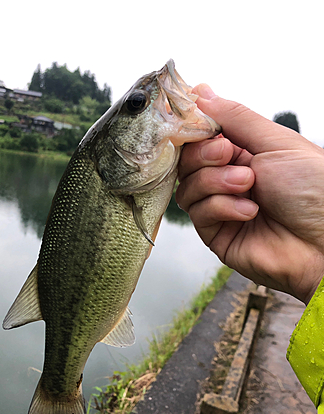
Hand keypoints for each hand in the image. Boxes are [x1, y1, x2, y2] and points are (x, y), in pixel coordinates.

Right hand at [176, 84, 323, 303]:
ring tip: (248, 185)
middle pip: (187, 163)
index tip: (195, 125)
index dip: (194, 131)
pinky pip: (198, 215)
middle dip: (205, 156)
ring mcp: (221, 208)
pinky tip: (249, 212)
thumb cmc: (314, 190)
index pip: (201, 138)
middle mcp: (228, 180)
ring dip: (216, 183)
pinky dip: (222, 208)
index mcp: (244, 154)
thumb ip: (235, 117)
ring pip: (187, 188)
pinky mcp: (217, 235)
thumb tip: (202, 92)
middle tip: (229, 155)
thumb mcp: (276, 142)